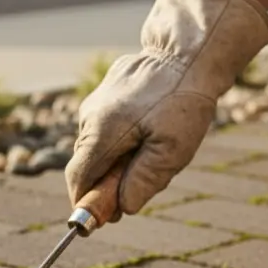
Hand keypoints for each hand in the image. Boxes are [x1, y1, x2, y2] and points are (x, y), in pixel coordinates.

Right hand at [65, 0, 267, 216]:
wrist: (189, 50)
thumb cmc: (183, 100)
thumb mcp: (172, 149)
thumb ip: (144, 181)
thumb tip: (122, 208)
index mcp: (99, 134)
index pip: (78, 180)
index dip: (86, 203)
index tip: (104, 217)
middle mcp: (90, 118)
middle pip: (86, 165)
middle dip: (105, 183)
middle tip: (135, 190)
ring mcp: (97, 102)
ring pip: (98, 145)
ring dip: (117, 160)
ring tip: (153, 152)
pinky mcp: (107, 92)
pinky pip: (108, 126)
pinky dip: (123, 139)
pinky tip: (152, 130)